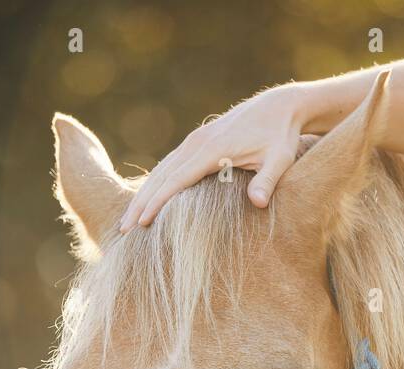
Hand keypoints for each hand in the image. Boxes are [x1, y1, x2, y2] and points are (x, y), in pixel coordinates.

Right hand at [119, 84, 305, 232]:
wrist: (279, 106)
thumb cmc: (280, 136)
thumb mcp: (279, 159)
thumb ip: (267, 180)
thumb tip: (258, 202)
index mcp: (213, 149)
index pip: (177, 180)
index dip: (158, 202)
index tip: (141, 222)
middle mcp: (197, 143)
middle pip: (161, 176)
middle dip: (140, 202)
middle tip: (122, 228)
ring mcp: (195, 140)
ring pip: (161, 170)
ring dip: (142, 194)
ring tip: (127, 219)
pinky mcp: (197, 142)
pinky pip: (170, 165)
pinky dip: (155, 183)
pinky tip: (146, 199)